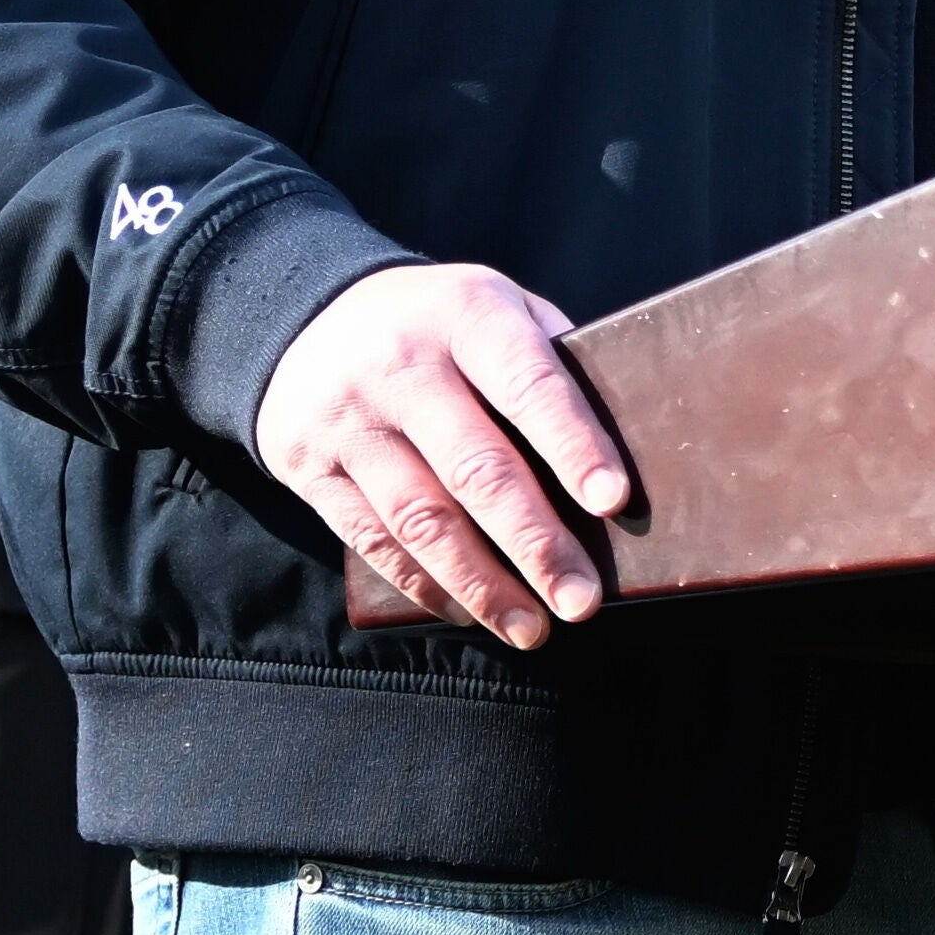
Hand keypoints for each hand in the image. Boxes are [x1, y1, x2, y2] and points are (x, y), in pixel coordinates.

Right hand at [259, 262, 638, 646]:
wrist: (304, 318)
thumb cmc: (438, 324)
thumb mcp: (494, 306)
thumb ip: (547, 360)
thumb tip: (629, 441)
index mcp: (465, 313)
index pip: (528, 385)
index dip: (572, 445)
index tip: (612, 502)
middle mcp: (401, 365)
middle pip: (475, 468)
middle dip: (535, 543)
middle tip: (581, 600)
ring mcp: (349, 420)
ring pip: (421, 520)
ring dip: (482, 585)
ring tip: (533, 629)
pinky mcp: (309, 468)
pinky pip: (374, 541)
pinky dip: (426, 586)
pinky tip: (470, 612)